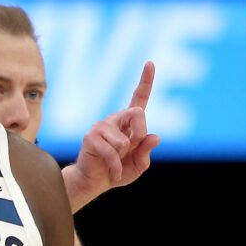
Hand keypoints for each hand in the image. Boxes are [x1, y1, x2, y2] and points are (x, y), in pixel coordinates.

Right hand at [65, 62, 161, 211]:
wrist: (94, 183)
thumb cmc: (118, 171)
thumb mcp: (139, 164)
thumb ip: (147, 151)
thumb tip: (155, 137)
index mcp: (129, 123)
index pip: (139, 98)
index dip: (146, 81)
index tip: (150, 63)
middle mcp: (115, 120)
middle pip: (138, 113)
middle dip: (139, 135)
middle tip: (130, 150)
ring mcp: (101, 126)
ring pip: (125, 139)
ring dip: (124, 156)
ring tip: (116, 162)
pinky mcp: (91, 137)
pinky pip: (112, 152)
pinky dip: (116, 167)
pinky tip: (113, 172)